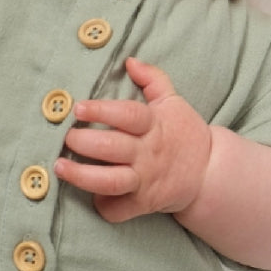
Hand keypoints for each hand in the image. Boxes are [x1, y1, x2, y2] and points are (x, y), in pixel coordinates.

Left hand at [55, 58, 211, 221]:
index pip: (127, 115)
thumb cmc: (185, 134)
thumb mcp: (174, 102)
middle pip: (112, 148)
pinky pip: (119, 210)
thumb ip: (153, 79)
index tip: (78, 108)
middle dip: (83, 142)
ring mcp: (145, 180)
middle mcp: (148, 153)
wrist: (209, 173)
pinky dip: (103, 206)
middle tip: (65, 137)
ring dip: (83, 176)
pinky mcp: (144, 203)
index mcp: (154, 125)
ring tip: (61, 168)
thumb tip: (129, 60)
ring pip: (110, 181)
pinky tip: (90, 197)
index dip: (102, 111)